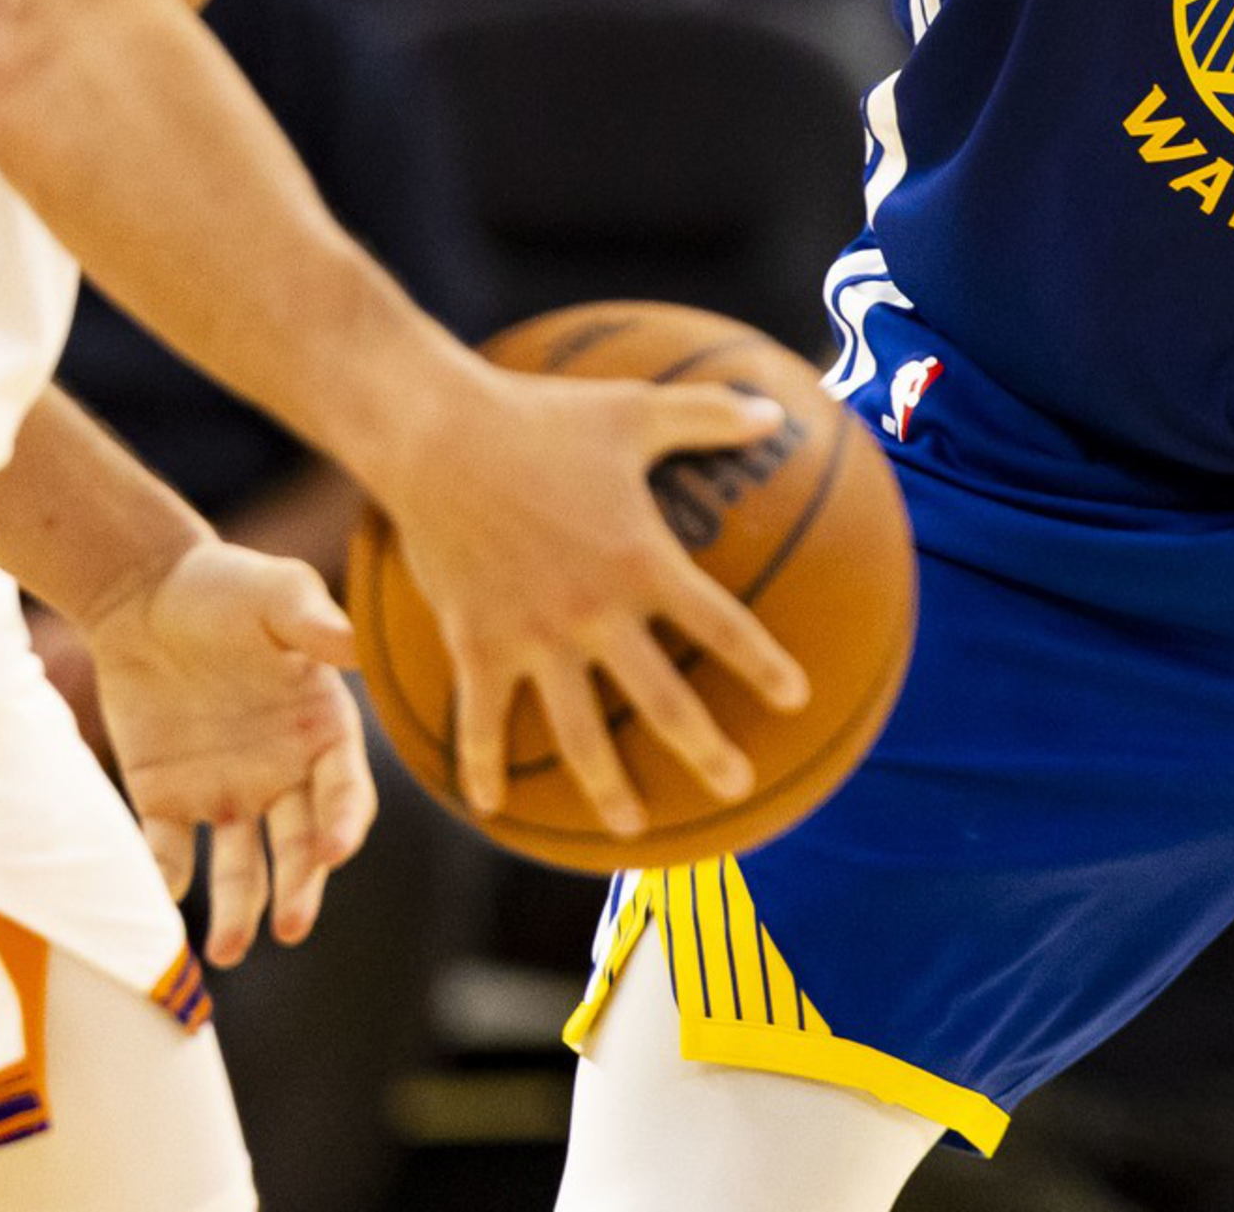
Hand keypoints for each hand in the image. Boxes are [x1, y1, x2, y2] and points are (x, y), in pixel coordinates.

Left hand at [85, 542, 376, 967]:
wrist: (141, 590)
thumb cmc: (223, 585)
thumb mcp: (275, 595)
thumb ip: (312, 624)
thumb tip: (356, 645)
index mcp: (322, 730)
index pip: (344, 792)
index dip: (342, 825)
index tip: (332, 852)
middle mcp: (283, 772)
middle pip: (300, 846)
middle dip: (301, 889)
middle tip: (292, 926)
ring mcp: (226, 790)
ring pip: (242, 867)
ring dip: (240, 910)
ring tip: (228, 951)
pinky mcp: (168, 798)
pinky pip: (171, 851)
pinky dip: (166, 879)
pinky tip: (163, 900)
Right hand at [379, 369, 810, 836]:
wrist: (437, 435)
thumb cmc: (541, 416)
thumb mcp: (634, 406)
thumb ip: (707, 414)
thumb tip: (774, 408)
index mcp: (643, 560)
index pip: (722, 625)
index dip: (763, 666)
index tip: (797, 700)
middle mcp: (595, 611)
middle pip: (663, 702)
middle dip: (706, 753)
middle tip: (738, 789)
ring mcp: (533, 637)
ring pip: (579, 733)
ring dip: (608, 787)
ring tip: (633, 828)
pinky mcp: (475, 644)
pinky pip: (481, 721)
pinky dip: (484, 767)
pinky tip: (491, 807)